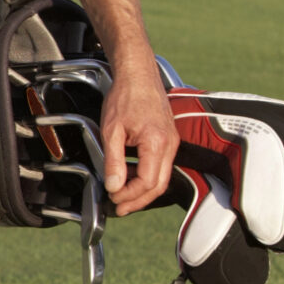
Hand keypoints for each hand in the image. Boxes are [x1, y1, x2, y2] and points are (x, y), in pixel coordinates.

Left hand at [99, 59, 175, 216]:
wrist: (138, 75)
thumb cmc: (125, 97)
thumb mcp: (111, 130)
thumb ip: (113, 161)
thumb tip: (113, 186)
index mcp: (157, 143)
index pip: (148, 182)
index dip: (130, 195)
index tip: (113, 198)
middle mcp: (170, 145)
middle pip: (159, 185)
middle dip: (138, 200)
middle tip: (119, 208)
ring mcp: (171, 142)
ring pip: (161, 177)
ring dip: (142, 190)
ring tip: (121, 196)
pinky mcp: (168, 139)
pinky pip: (160, 165)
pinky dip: (146, 176)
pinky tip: (129, 176)